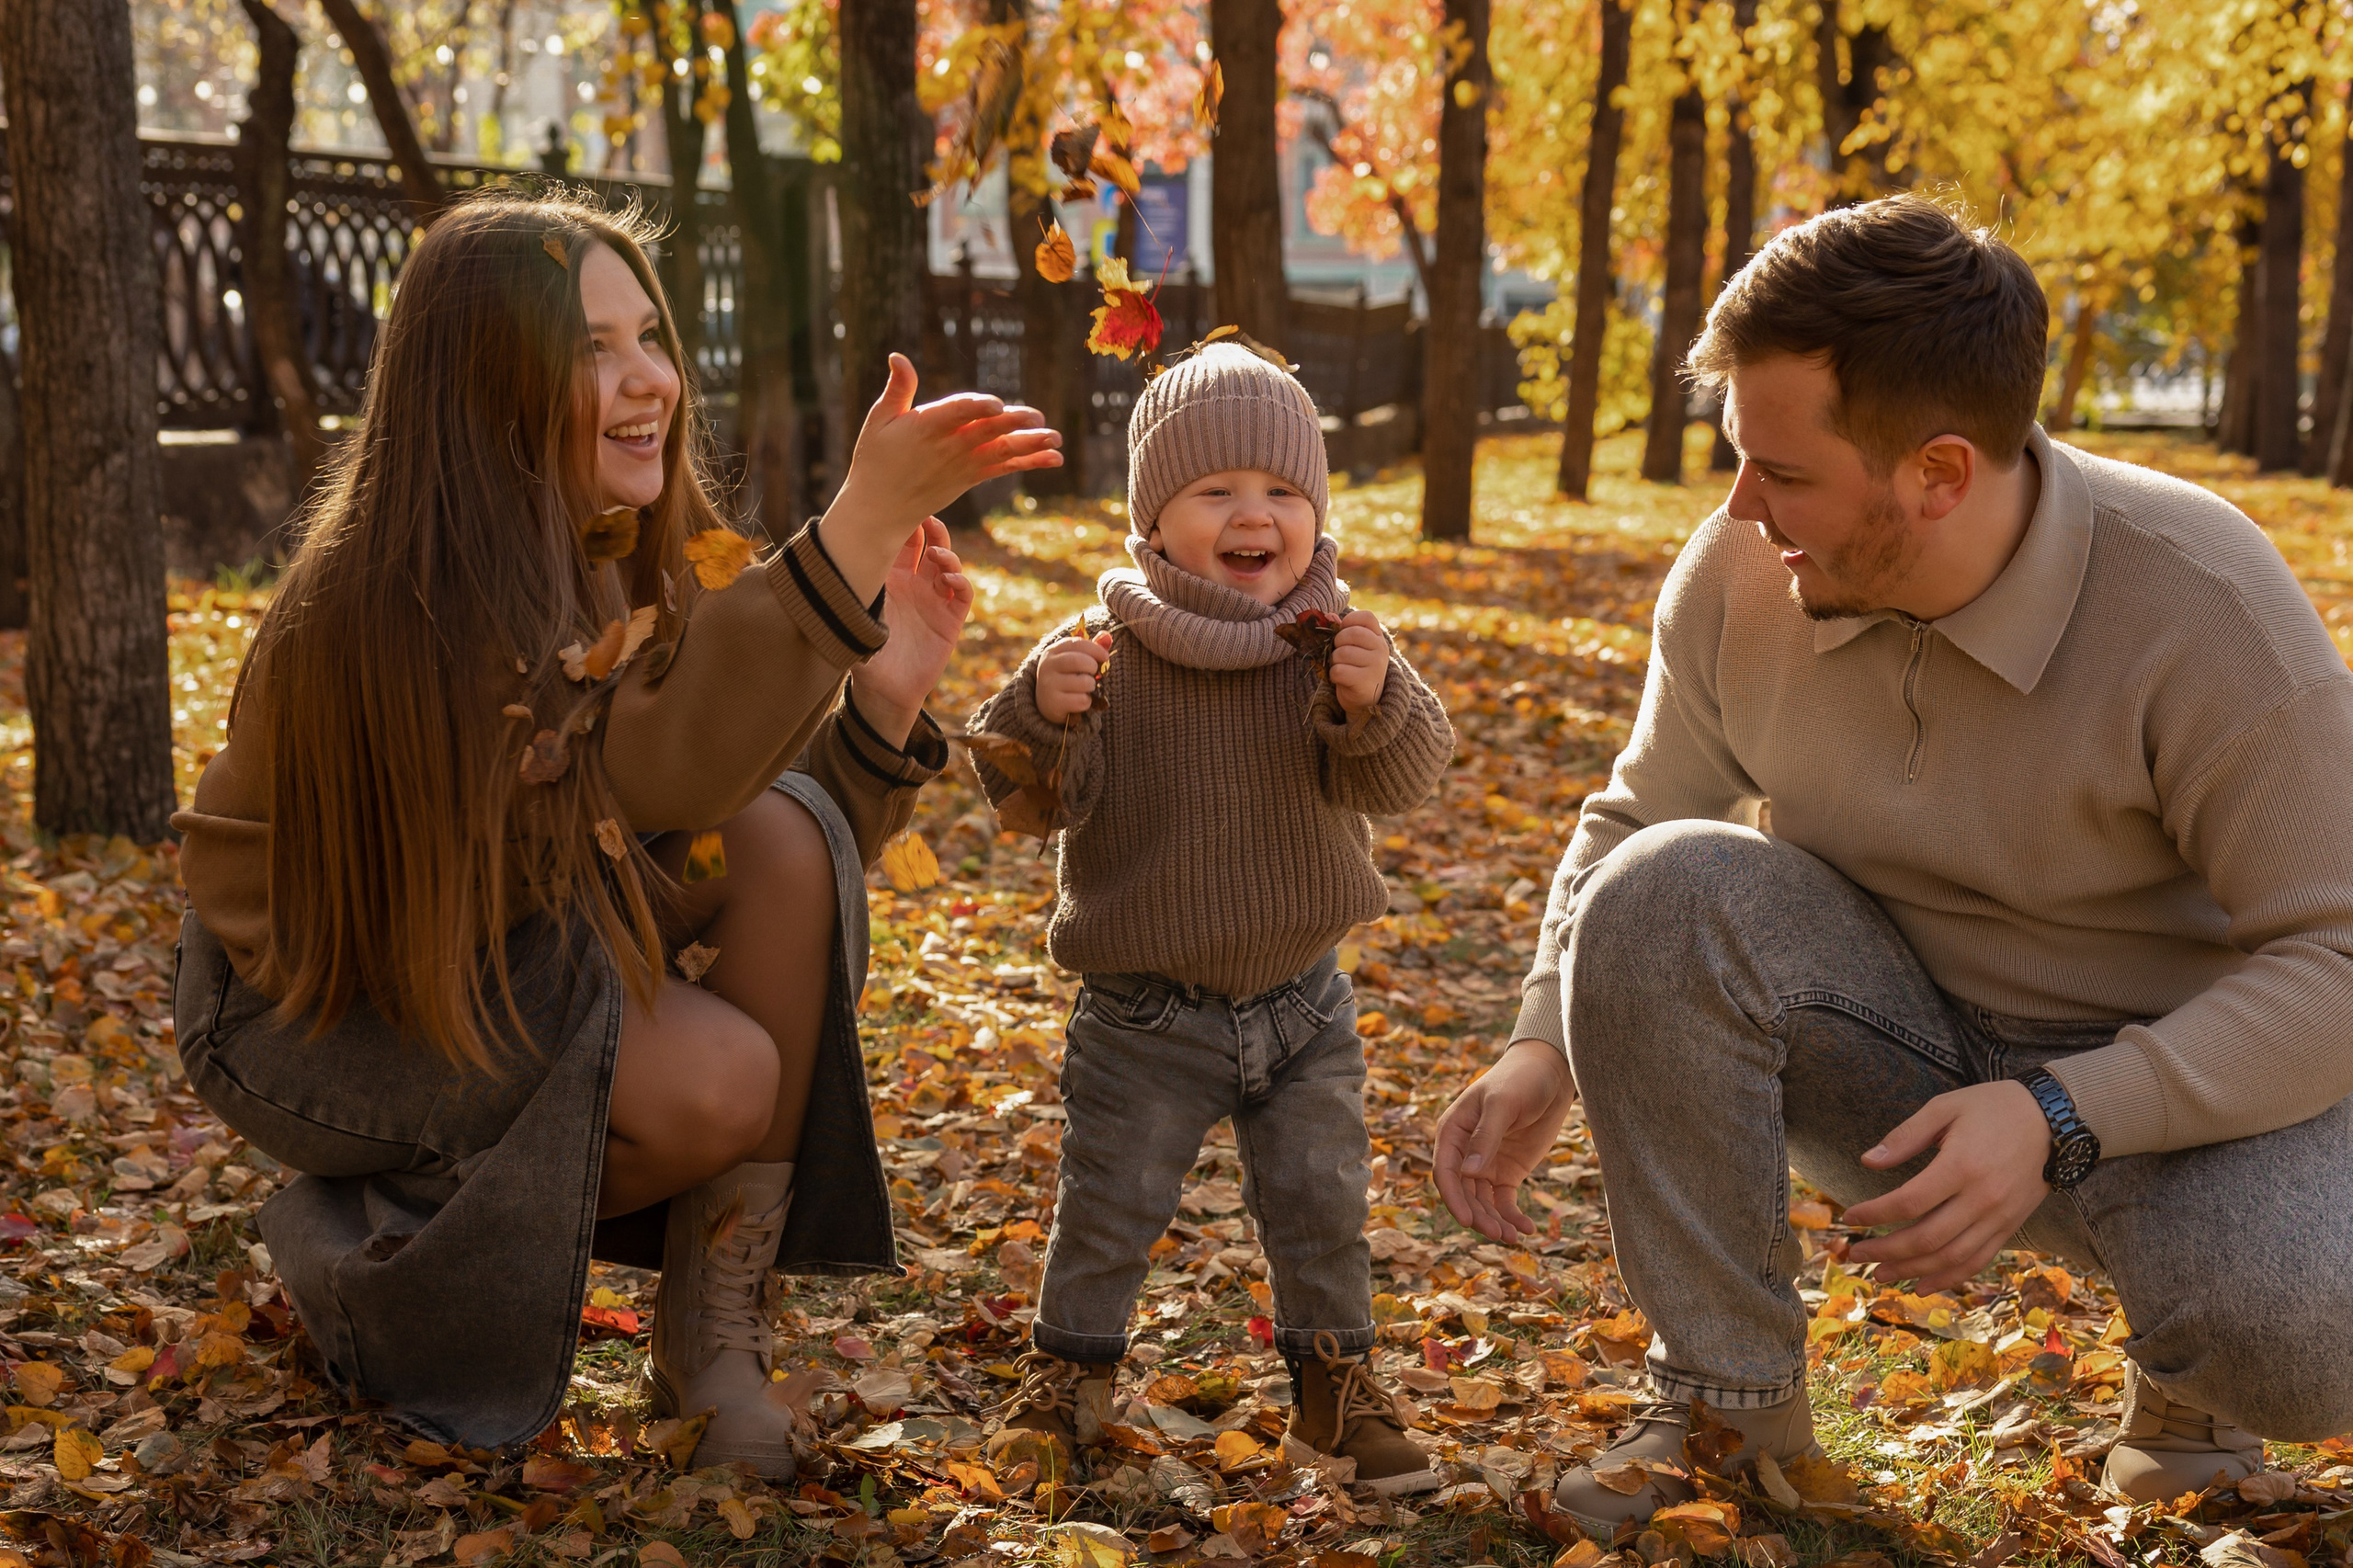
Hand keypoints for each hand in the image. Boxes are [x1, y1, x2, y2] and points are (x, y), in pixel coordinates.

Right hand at [821, 354, 1062, 599]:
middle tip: (1039, 417)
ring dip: (1031, 445)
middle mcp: (949, 447)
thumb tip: (898, 355)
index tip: (996, 403)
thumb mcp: (879, 420)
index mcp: (926, 427)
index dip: (976, 407)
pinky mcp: (971, 477)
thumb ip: (898, 389)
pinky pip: (1005, 468)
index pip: (955, 414)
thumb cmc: (876, 458)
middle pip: (986, 432)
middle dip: (1013, 423)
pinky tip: (1054, 458)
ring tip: (1057, 438)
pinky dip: (1029, 462)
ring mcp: (963, 465)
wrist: (881, 508)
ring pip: (1001, 451)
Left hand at [848, 518, 972, 746]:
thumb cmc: (863, 655)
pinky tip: (948, 581)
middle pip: (929, 544)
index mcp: (890, 580)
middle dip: (930, 528)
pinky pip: (962, 595)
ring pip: (948, 564)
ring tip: (936, 554)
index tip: (898, 510)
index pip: (902, 543)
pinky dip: (960, 582)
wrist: (883, 691)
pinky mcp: (950, 620)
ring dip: (946, 553)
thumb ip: (849, 594)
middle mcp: (914, 585)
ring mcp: (934, 600)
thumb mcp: (853, 620)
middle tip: (926, 519)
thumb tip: (831, 562)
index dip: (904, 525)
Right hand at [1034, 632, 1112, 722]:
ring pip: (1083, 682)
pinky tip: (1080, 700)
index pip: (1077, 644)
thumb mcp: (1075, 659)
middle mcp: (1047, 666)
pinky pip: (1081, 701)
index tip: (1105, 657)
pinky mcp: (1054, 703)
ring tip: (1086, 687)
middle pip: (1078, 661)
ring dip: (1091, 686)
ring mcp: (1048, 685)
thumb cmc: (1067, 676)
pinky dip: (1087, 702)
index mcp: (1053, 651)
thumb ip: (1092, 647)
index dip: (1095, 649)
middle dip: (1093, 667)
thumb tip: (1107, 636)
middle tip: (1094, 673)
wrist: (1047, 703)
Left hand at [1329, 609, 1390, 718]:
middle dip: (1337, 643)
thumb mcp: (1352, 647)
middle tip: (1339, 654)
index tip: (1343, 632)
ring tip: (1340, 667)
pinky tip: (1340, 679)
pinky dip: (1333, 675)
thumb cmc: (1355, 669)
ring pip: (1342, 653)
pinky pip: (1339, 670)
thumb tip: (1329, 615)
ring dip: (1334, 661)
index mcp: (1378, 637)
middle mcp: (1380, 649)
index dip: (1349, 621)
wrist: (1365, 701)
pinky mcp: (1365, 681)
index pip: (1366, 617)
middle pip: (1351, 634)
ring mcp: (1375, 665)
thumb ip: (1342, 630)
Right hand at [1434, 1039, 1580, 1240]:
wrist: (1550, 1073)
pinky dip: (1512, 1216)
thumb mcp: (1502, 1104)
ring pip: (1482, 1202)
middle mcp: (1465, 1151)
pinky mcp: (1507, 1172)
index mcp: (1453, 1131)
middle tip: (1500, 1234)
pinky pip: (1504, 1201)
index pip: (1446, 1172)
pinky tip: (1527, 1228)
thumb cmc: (1520, 1080)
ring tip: (1514, 1236)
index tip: (1468, 1221)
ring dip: (1495, 1221)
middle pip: (1464, 1193)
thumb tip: (1468, 1172)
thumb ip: (1485, 1137)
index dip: (1454, 1198)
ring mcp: (1486, 1164)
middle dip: (1479, 1216)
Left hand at [1842, 1080, 2052, 1293]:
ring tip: (1880, 1274)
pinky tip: (1922, 1285)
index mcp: (1961, 1166)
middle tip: (1856, 1254)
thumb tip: (1867, 1161)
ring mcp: (1999, 1217)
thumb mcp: (1945, 1107)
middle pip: (1927, 1238)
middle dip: (1886, 1251)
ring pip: (1951, 1257)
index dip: (1875, 1214)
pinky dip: (1949, 1277)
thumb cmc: (1993, 1107)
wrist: (2054, 1121)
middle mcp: (1982, 1199)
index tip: (1850, 1217)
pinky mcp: (2011, 1226)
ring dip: (1912, 1271)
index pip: (1909, 1202)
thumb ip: (1906, 1136)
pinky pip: (1978, 1261)